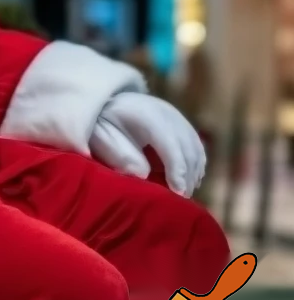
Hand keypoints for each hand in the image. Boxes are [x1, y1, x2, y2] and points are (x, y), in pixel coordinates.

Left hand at [90, 92, 205, 197]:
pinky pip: (196, 144)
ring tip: (185, 192)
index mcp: (147, 116)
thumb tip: (144, 174)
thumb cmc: (103, 123)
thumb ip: (121, 156)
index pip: (170, 145)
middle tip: (182, 199)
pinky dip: (196, 163)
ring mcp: (176, 115)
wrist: (107, 99)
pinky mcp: (180, 121)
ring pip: (195, 147)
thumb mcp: (103, 137)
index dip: (177, 170)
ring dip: (193, 172)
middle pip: (187, 148)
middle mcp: (166, 113)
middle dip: (187, 176)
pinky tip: (190, 179)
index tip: (178, 193)